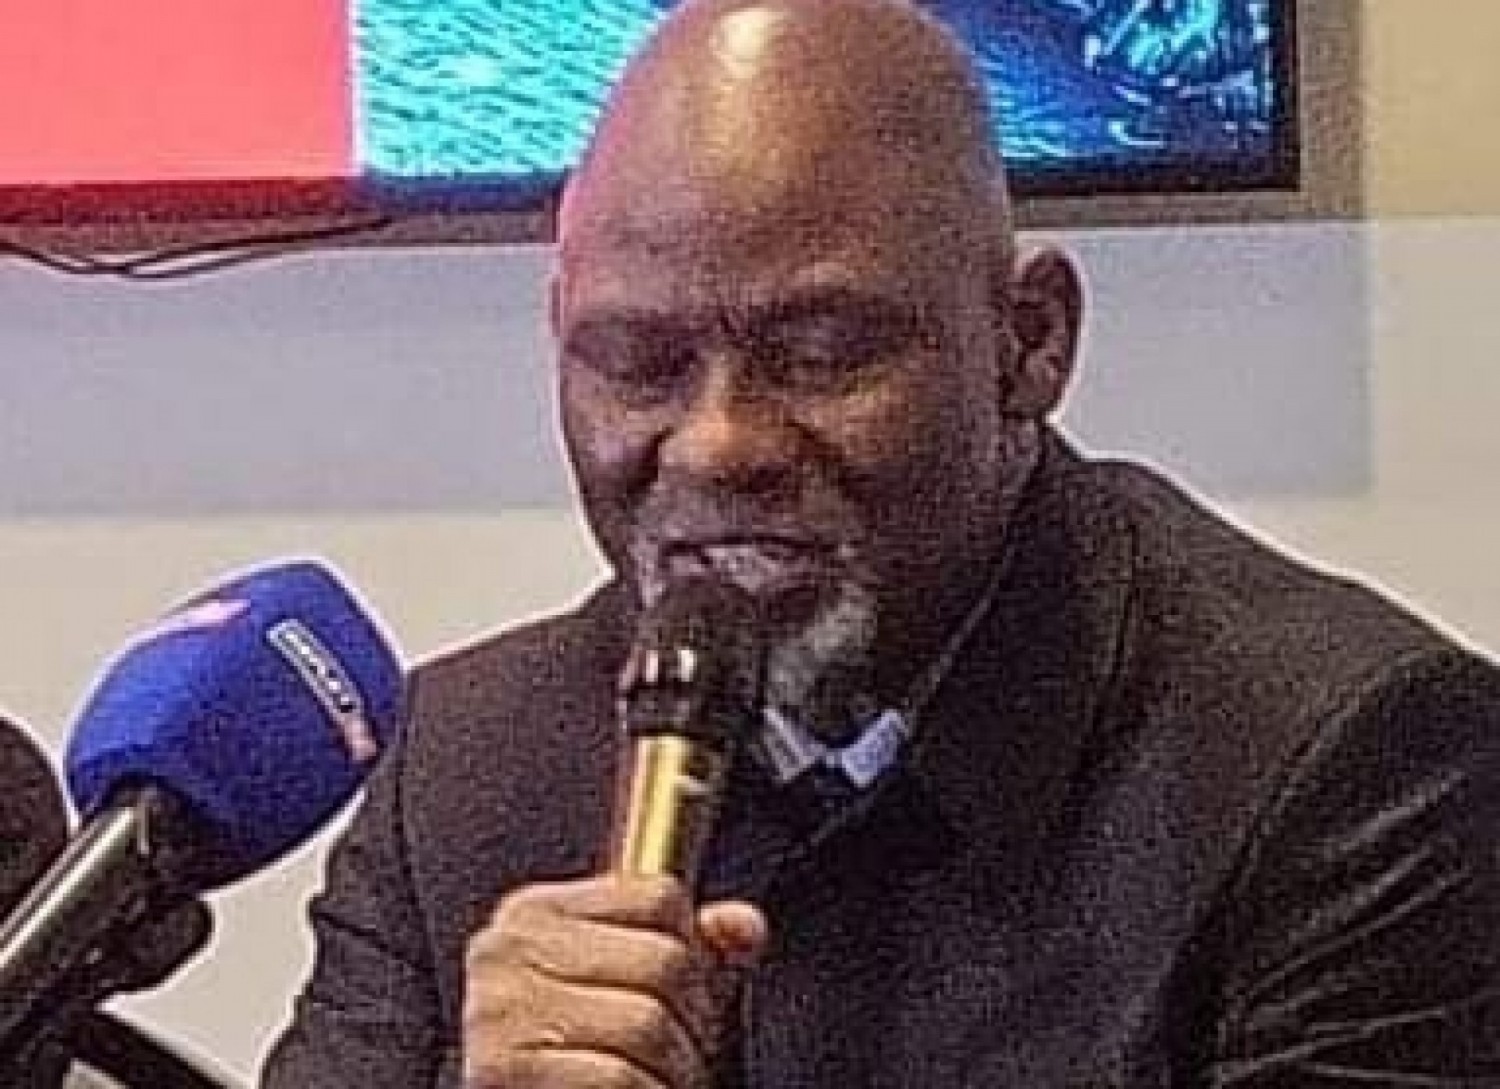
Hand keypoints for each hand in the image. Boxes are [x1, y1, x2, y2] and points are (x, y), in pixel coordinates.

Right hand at [464, 874, 766, 1087]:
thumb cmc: (571, 1063)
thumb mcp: (626, 992)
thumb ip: (686, 949)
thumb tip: (746, 927)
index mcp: (535, 914)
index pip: (660, 897)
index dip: (696, 956)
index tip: (690, 1005)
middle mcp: (507, 950)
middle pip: (663, 961)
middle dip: (696, 1024)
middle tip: (689, 1060)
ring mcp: (499, 1011)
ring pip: (647, 1023)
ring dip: (676, 1070)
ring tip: (662, 1082)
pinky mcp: (500, 1072)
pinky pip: (617, 1077)